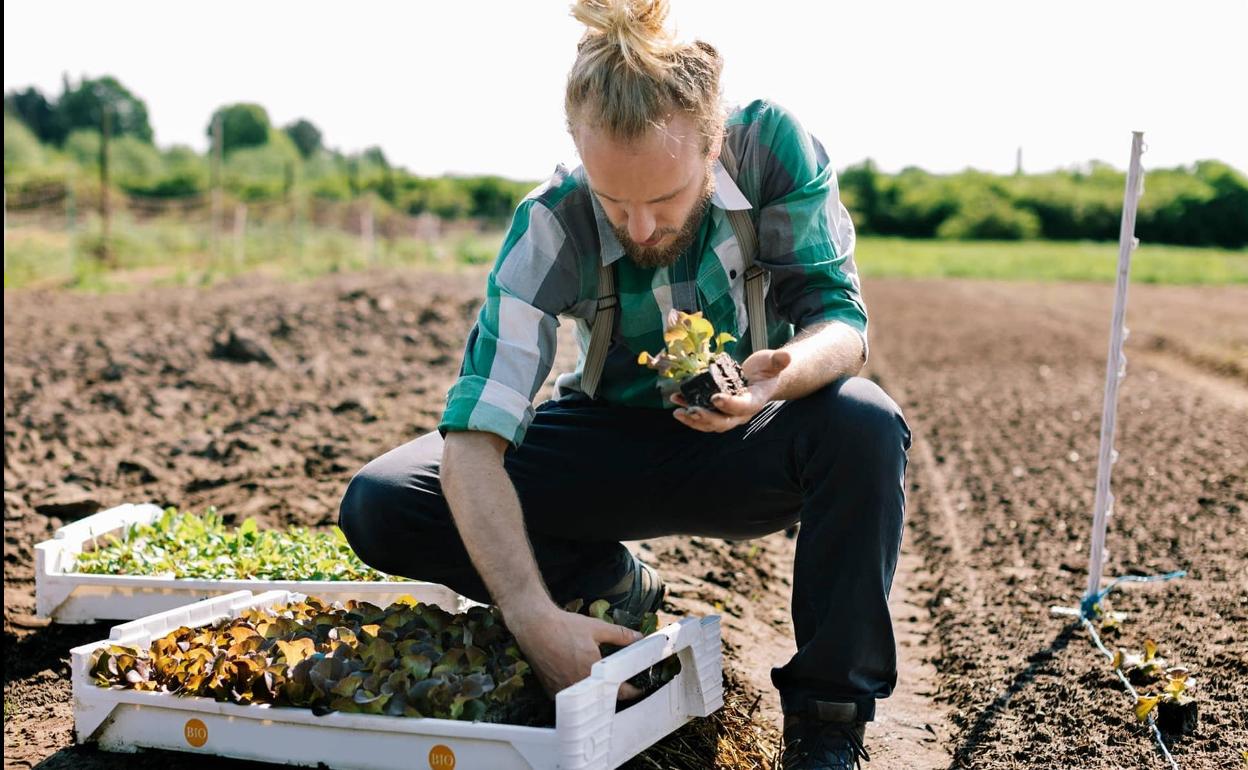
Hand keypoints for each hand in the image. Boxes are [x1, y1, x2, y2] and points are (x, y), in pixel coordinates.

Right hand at [505, 602, 644, 700]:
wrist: (535, 627)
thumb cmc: (565, 627)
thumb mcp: (597, 628)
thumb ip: (620, 635)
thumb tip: (639, 638)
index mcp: (593, 672)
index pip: (619, 691)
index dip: (631, 691)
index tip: (638, 689)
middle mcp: (578, 685)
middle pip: (602, 697)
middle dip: (612, 692)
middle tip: (620, 683)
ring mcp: (563, 689)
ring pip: (585, 699)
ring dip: (594, 693)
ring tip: (600, 682)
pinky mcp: (551, 690)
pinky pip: (570, 696)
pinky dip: (578, 692)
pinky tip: (578, 679)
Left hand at [672, 349, 790, 432]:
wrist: (762, 378)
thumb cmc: (767, 370)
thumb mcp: (773, 362)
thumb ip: (778, 361)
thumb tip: (786, 356)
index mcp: (754, 401)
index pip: (743, 407)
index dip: (730, 404)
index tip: (715, 397)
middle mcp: (740, 412)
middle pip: (723, 422)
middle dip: (706, 418)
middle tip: (691, 410)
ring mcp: (727, 413)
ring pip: (709, 423)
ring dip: (693, 419)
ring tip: (678, 411)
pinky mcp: (716, 409)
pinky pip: (701, 414)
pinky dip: (687, 410)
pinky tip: (675, 400)